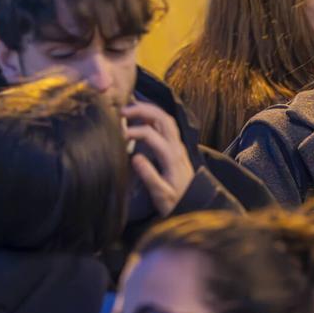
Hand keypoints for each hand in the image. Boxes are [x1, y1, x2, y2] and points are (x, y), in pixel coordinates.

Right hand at [122, 102, 195, 216]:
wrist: (193, 204)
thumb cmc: (176, 202)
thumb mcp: (162, 195)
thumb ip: (150, 176)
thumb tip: (135, 158)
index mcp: (171, 157)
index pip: (152, 135)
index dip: (134, 131)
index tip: (120, 136)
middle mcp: (176, 147)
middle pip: (162, 118)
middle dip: (142, 110)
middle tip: (123, 111)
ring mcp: (177, 145)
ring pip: (166, 119)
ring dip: (149, 110)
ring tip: (130, 108)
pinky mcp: (176, 147)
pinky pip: (167, 125)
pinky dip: (154, 116)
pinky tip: (142, 117)